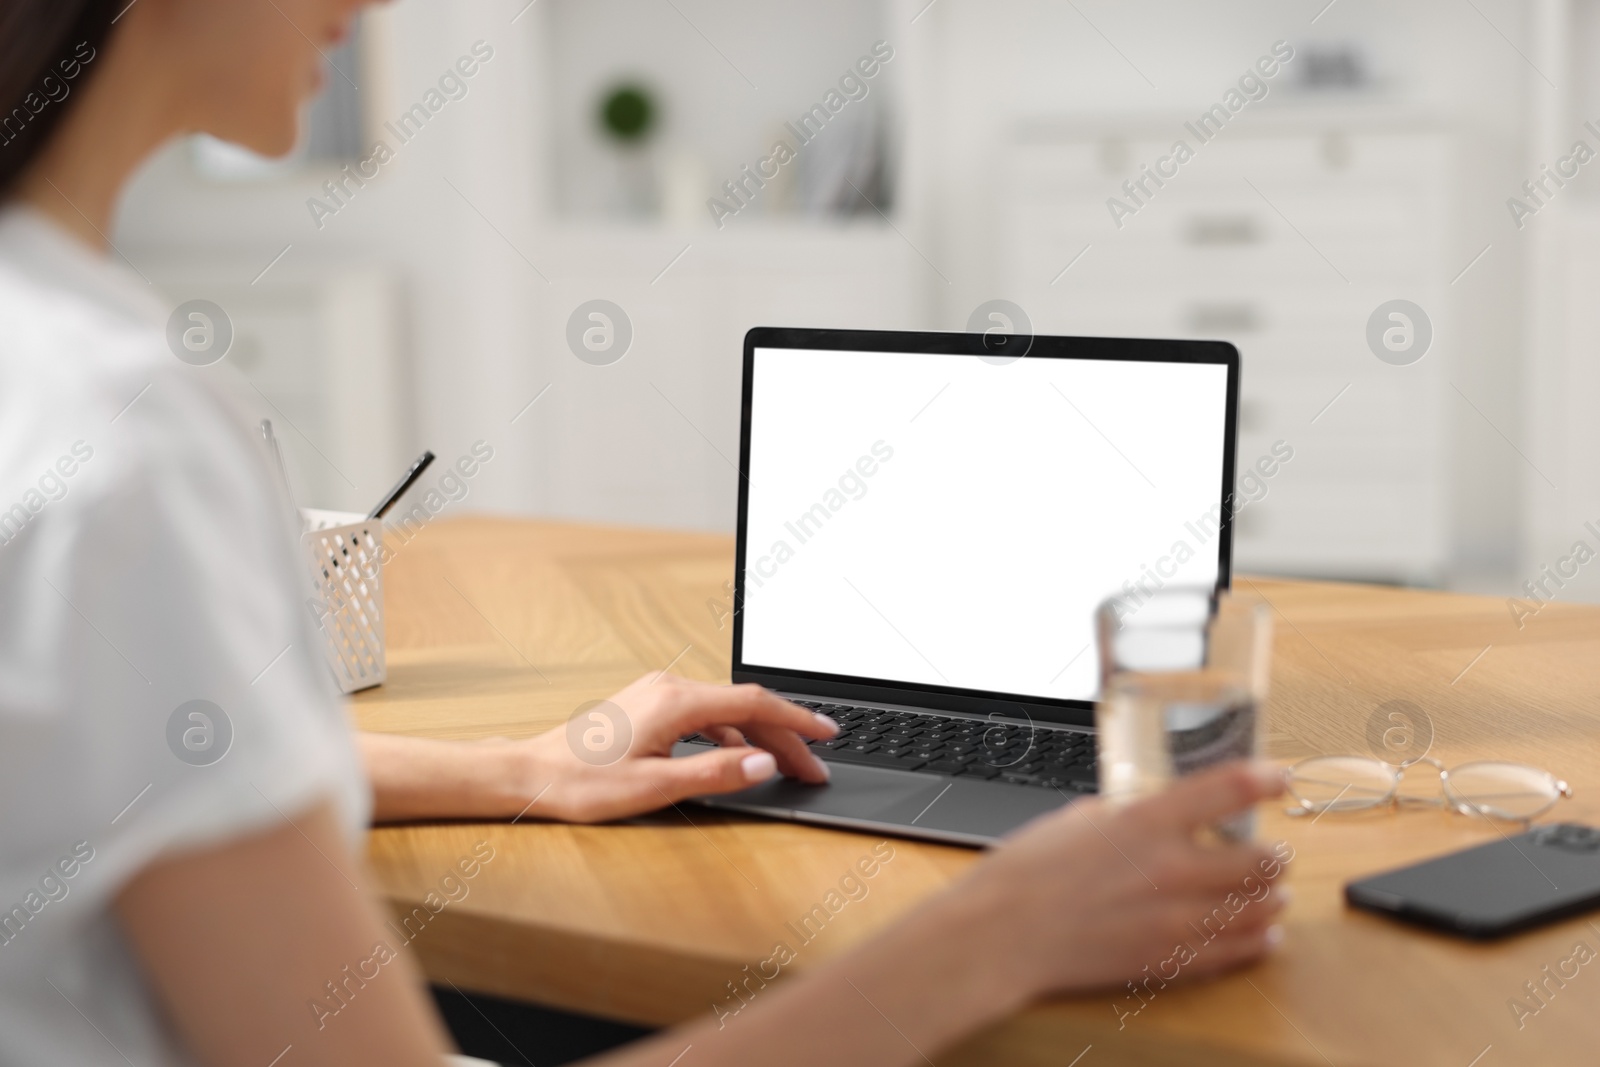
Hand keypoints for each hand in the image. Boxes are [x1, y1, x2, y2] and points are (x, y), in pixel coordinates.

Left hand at [514, 674, 838, 822]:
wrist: (529, 774)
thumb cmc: (581, 784)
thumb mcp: (653, 787)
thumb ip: (714, 773)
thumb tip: (763, 763)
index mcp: (675, 701)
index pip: (754, 703)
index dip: (796, 720)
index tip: (828, 735)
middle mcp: (669, 687)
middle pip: (745, 706)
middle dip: (785, 736)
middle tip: (814, 768)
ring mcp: (657, 692)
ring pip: (726, 710)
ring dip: (760, 735)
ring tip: (786, 766)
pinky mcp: (649, 705)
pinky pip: (705, 714)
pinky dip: (731, 733)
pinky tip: (740, 756)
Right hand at [950, 761, 1288, 1002]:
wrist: (1001, 936)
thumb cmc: (1024, 874)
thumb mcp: (1072, 821)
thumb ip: (1116, 818)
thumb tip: (1129, 815)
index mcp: (1145, 823)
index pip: (1226, 789)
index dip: (1263, 778)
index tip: (1277, 776)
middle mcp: (1170, 870)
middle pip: (1260, 860)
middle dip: (1274, 855)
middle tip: (1276, 852)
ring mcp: (1173, 921)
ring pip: (1257, 910)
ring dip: (1273, 899)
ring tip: (1277, 894)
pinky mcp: (1167, 961)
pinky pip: (1232, 954)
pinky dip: (1257, 943)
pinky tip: (1264, 936)